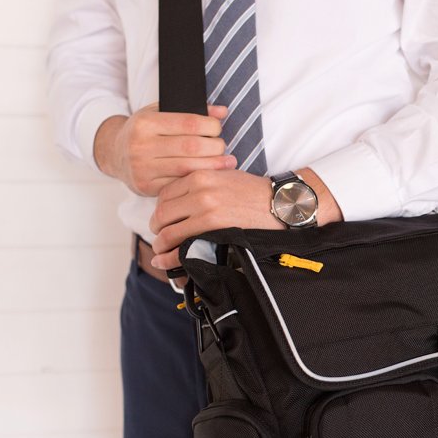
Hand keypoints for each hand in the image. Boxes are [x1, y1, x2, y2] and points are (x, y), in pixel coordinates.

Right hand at [93, 102, 235, 195]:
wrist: (114, 154)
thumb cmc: (144, 132)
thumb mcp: (159, 113)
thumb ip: (190, 111)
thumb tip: (222, 112)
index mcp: (145, 123)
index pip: (188, 123)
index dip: (210, 125)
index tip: (218, 128)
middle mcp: (141, 146)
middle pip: (191, 147)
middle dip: (214, 147)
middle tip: (223, 147)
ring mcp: (143, 168)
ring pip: (187, 169)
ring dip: (213, 166)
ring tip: (227, 162)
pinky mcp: (146, 187)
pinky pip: (180, 185)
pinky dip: (198, 180)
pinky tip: (210, 176)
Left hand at [149, 169, 279, 268]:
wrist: (280, 203)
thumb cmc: (256, 193)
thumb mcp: (226, 177)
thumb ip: (203, 184)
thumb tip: (184, 202)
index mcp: (200, 175)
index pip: (165, 194)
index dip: (159, 211)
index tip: (162, 222)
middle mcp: (199, 190)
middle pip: (162, 213)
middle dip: (157, 229)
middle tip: (159, 240)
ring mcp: (205, 209)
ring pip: (167, 230)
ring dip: (160, 245)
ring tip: (161, 254)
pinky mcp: (214, 228)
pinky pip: (182, 244)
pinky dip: (169, 257)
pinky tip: (164, 262)